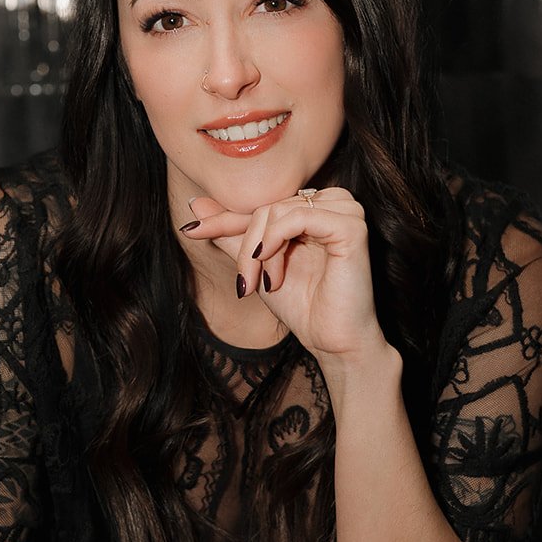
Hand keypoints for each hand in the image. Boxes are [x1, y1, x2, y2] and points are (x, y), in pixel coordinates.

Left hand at [184, 188, 387, 363]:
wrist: (331, 340)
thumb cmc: (302, 305)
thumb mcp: (257, 265)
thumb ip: (231, 235)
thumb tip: (196, 204)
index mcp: (313, 207)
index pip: (262, 205)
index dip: (224, 219)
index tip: (190, 230)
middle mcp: (332, 202)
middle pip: (267, 207)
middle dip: (247, 248)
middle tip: (247, 283)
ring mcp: (345, 211)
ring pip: (278, 211)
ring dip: (261, 250)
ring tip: (267, 283)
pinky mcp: (352, 226)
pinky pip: (299, 216)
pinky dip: (276, 240)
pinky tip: (271, 267)